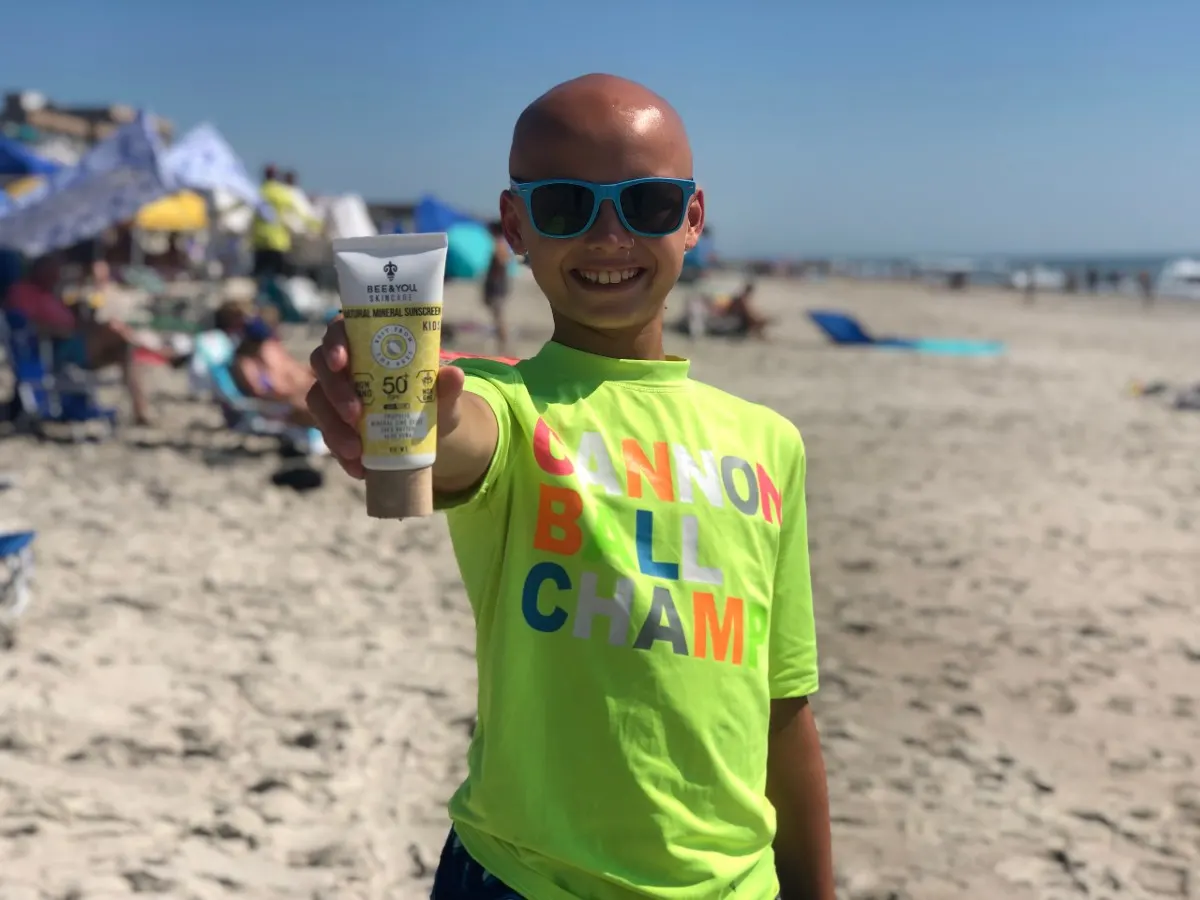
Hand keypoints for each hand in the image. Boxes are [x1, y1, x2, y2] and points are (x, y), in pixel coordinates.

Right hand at [306, 315, 466, 479]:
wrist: (428, 434)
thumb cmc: (431, 399)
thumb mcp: (443, 395)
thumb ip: (446, 386)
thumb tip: (454, 375)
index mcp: (367, 343)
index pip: (340, 330)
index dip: (335, 343)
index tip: (342, 362)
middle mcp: (345, 365)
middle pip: (323, 367)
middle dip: (336, 391)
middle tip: (355, 414)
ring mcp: (335, 395)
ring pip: (319, 403)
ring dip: (333, 427)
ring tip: (356, 449)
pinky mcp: (334, 424)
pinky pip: (328, 436)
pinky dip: (341, 453)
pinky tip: (358, 467)